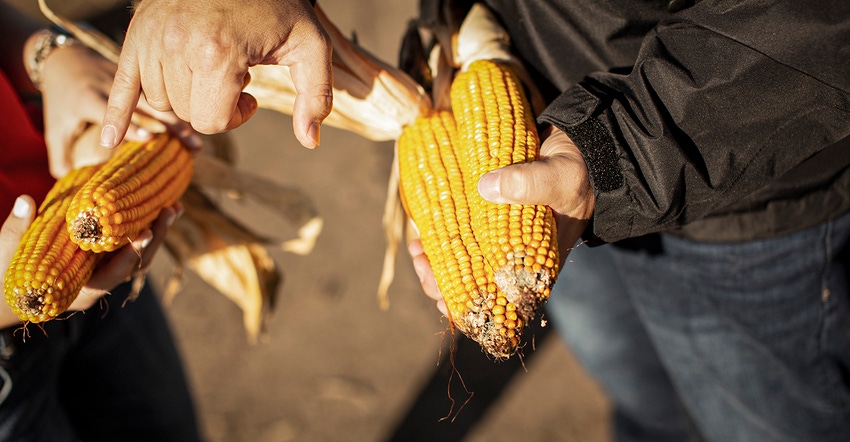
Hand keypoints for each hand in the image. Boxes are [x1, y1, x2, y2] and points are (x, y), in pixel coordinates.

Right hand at [0, 196, 180, 328]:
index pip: (112, 276)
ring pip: (140, 257)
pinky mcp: (108, 262)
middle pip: (136, 265)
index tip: (145, 233)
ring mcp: (105, 274)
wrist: (10, 294)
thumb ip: (16, 230)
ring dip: (158, 232)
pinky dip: (148, 230)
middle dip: (155, 239)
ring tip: (174, 207)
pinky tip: (162, 207)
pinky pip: (134, 248)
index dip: (130, 256)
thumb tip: (26, 201)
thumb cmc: (5, 276)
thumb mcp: (5, 254)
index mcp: (79, 291)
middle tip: (170, 211)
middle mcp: (99, 286)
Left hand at [37, 43, 199, 177]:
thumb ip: (59, 156)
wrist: (67, 59)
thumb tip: (73, 189)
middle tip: (192, 145)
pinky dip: (181, 110)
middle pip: (147, 105)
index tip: (151, 137)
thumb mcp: (54, 126)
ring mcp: (131, 80)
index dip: (132, 124)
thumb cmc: (61, 100)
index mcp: (89, 98)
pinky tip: (198, 126)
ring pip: (161, 98)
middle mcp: (113, 87)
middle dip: (171, 124)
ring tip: (198, 143)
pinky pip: (164, 93)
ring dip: (182, 120)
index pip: (112, 111)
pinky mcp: (142, 78)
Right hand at [101, 0, 332, 148]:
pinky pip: (121, 84)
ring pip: (161, 102)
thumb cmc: (277, 7)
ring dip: (185, 96)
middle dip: (213, 105)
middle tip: (232, 78)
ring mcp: (152, 40)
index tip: (250, 94)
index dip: (235, 117)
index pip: (211, 121)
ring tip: (207, 69)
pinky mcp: (136, 35)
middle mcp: (176, 46)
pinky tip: (109, 139)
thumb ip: (315, 95)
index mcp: (217, 54)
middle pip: (186, 113)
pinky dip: (117, 112)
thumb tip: (309, 141)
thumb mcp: (310, 46)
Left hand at [407, 126, 594, 314]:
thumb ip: (529, 184)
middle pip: (472, 288)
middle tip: (421, 262)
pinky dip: (438, 236)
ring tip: (417, 248)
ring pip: (460, 264)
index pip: (499, 303)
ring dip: (435, 260)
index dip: (469, 307)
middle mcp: (512, 260)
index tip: (442, 297)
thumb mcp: (560, 179)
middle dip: (440, 282)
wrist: (576, 150)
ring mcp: (497, 241)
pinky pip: (458, 236)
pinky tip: (422, 230)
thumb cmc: (574, 174)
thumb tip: (486, 188)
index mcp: (533, 268)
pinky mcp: (485, 220)